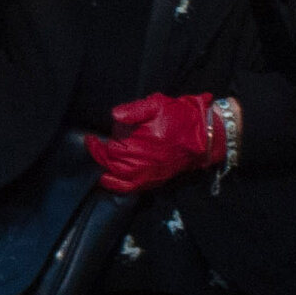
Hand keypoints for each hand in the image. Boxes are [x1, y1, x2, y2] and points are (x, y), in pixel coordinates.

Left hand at [83, 90, 229, 195]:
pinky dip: (119, 186)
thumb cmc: (180, 117)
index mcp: (140, 145)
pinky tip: (112, 179)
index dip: (96, 146)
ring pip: (120, 181)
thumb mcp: (157, 105)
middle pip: (112, 167)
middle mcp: (143, 164)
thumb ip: (134, 110)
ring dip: (107, 173)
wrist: (205, 136)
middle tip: (96, 147)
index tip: (90, 139)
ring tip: (101, 163)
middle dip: (101, 158)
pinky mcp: (155, 179)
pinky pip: (133, 189)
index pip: (110, 151)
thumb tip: (115, 116)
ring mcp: (149, 174)